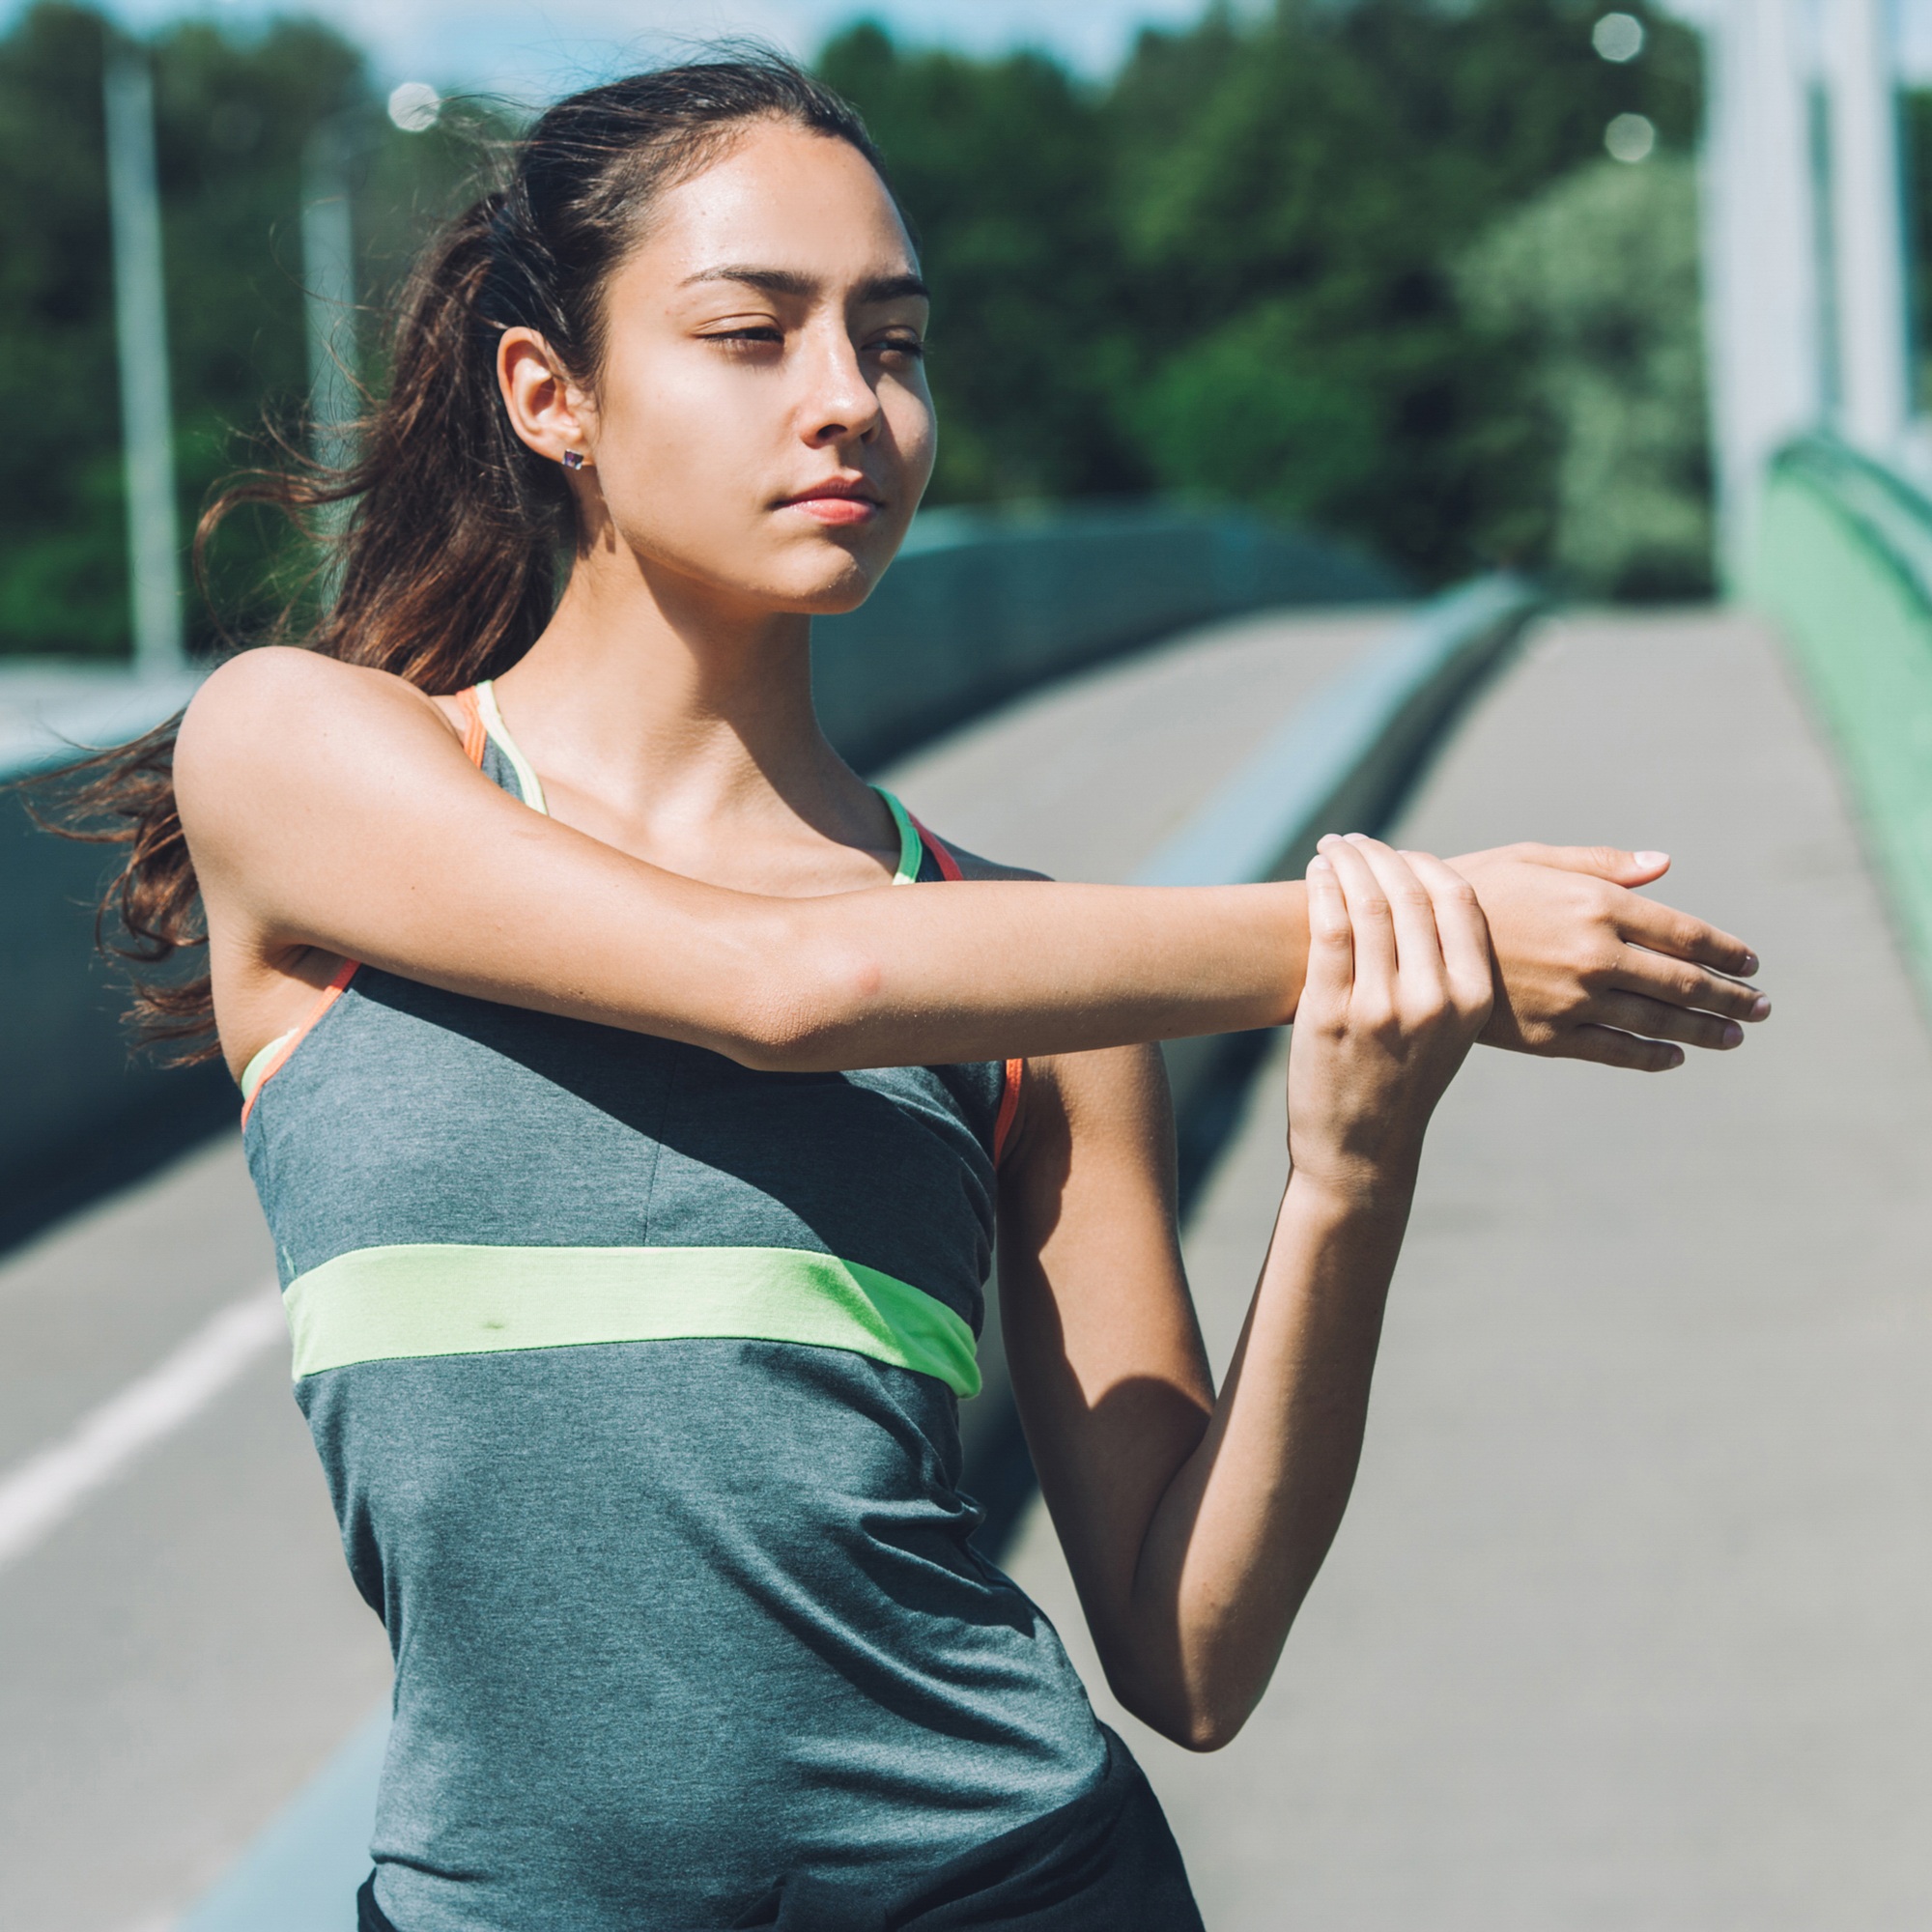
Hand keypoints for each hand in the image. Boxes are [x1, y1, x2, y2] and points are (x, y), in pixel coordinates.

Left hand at [1286, 835, 1492, 1201]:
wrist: (1362, 1147)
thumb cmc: (1404, 1077)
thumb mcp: (1451, 1027)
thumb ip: (1451, 965)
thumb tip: (1430, 889)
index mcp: (1473, 997)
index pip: (1457, 901)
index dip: (1425, 864)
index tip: (1400, 852)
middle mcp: (1433, 999)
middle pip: (1408, 894)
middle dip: (1379, 854)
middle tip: (1356, 841)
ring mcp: (1381, 1006)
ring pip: (1366, 904)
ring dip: (1345, 862)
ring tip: (1332, 848)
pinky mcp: (1331, 1012)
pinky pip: (1329, 928)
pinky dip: (1322, 889)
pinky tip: (1315, 874)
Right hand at [1448, 843, 1768, 1072]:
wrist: (1402, 941)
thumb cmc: (1468, 888)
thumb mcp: (1532, 859)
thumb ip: (1602, 864)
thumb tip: (1665, 865)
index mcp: (1596, 904)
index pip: (1686, 934)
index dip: (1727, 951)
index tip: (1752, 963)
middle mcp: (1595, 954)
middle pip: (1685, 982)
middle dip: (1730, 996)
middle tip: (1760, 1007)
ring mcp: (1573, 1000)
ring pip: (1658, 1022)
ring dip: (1704, 1031)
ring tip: (1731, 1036)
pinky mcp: (1547, 1037)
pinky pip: (1615, 1052)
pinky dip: (1652, 1056)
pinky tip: (1674, 1057)